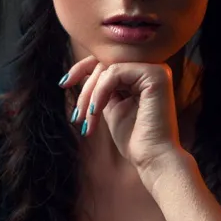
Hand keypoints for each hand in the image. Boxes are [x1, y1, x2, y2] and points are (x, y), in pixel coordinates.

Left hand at [61, 55, 183, 174]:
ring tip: (85, 119)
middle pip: (106, 63)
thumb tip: (82, 73)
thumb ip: (103, 89)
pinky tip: (95, 111)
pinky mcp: (155, 74)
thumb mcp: (112, 107)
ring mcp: (156, 69)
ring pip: (108, 68)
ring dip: (90, 95)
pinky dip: (100, 92)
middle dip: (85, 89)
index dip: (82, 69)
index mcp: (143, 75)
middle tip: (76, 115)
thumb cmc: (134, 139)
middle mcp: (152, 68)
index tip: (64, 84)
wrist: (152, 159)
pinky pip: (114, 73)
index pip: (108, 61)